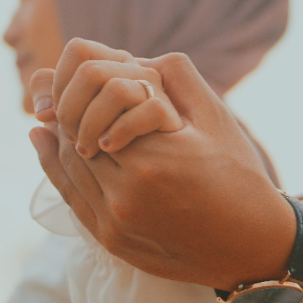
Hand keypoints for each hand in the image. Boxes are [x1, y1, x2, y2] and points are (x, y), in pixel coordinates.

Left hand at [30, 50, 296, 291]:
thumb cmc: (238, 176)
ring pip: (69, 172)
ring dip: (64, 143)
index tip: (87, 80)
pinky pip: (72, 202)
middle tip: (70, 96)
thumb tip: (133, 57)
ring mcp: (116, 225)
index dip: (84, 93)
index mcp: (152, 161)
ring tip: (70, 121)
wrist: (251, 245)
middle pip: (74, 143)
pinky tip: (52, 147)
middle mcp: (126, 197)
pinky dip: (60, 172)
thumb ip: (176, 79)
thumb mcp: (214, 119)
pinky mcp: (112, 243)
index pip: (91, 114)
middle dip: (71, 116)